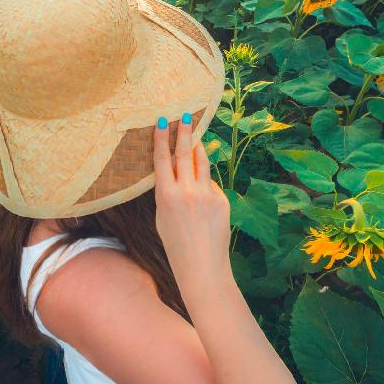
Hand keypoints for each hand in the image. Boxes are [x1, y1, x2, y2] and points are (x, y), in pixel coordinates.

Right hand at [153, 114, 232, 299]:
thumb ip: (168, 192)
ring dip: (198, 147)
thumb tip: (177, 170)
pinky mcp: (222, 200)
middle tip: (184, 116)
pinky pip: (210, 184)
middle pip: (184, 153)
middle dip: (184, 132)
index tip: (162, 121)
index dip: (161, 139)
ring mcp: (207, 195)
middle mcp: (187, 191)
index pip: (162, 160)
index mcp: (166, 196)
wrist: (202, 266)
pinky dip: (205, 182)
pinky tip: (202, 195)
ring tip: (195, 136)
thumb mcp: (161, 217)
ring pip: (202, 162)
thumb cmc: (176, 245)